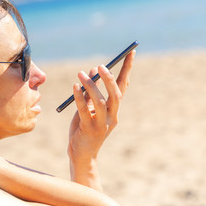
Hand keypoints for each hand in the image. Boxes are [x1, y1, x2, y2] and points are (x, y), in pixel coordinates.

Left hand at [68, 50, 134, 165]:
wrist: (81, 153)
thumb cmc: (85, 128)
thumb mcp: (88, 107)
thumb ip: (90, 91)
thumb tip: (91, 70)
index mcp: (114, 110)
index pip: (123, 86)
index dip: (127, 69)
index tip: (131, 52)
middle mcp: (112, 116)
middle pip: (116, 95)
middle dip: (110, 79)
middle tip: (100, 66)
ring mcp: (102, 124)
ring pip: (101, 102)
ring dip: (91, 86)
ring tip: (80, 74)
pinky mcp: (89, 129)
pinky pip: (84, 110)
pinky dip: (79, 97)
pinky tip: (74, 87)